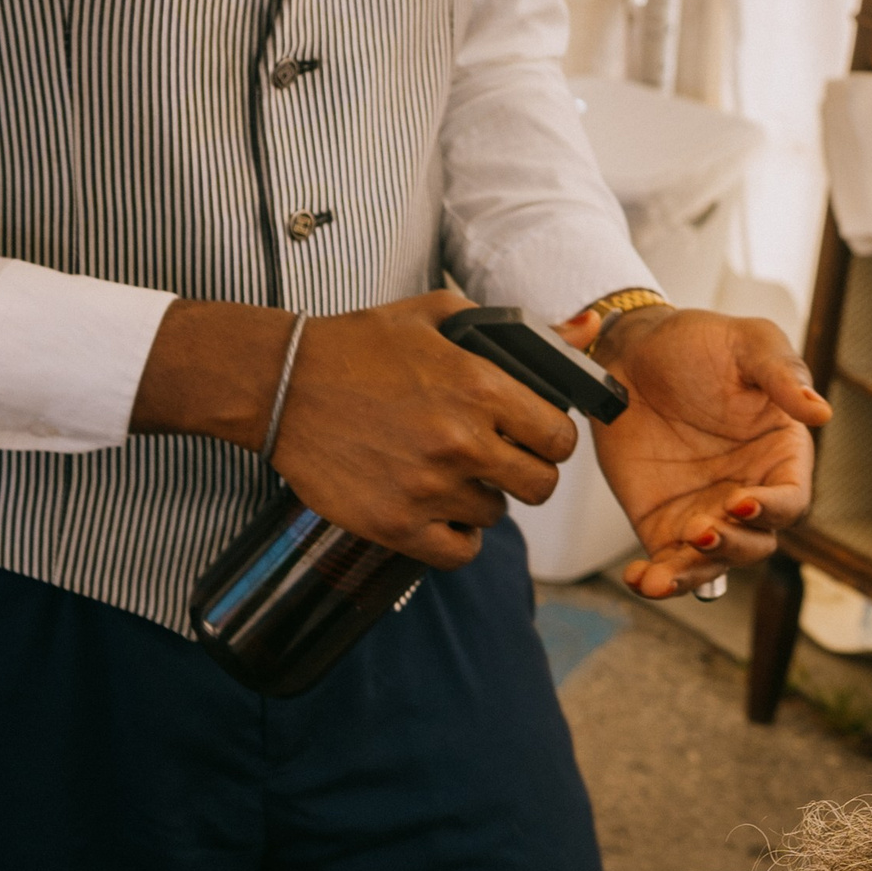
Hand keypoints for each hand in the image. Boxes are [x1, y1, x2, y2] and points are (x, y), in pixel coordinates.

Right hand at [278, 289, 579, 563]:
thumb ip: (520, 328)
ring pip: (496, 516)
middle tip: (500, 460)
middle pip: (540, 485)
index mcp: (479, 387)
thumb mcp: (439, 317)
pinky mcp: (395, 525)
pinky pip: (458, 553)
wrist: (280, 384)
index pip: (560, 436)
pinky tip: (441, 513)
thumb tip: (590, 327)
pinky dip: (456, 538)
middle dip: (526, 472)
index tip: (534, 435)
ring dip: (483, 500)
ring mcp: (428, 488)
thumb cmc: (358, 347)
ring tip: (454, 477)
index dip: (551, 437)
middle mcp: (461, 441)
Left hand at [565, 307, 826, 598]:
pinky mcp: (663, 523)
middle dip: (732, 544)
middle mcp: (748, 490)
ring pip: (713, 563)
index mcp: (779, 454)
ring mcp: (705, 511)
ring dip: (692, 572)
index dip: (772, 509)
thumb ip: (783, 376)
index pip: (792, 499)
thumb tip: (821, 412)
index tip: (741, 501)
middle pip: (756, 542)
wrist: (631, 350)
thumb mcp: (748, 343)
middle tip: (701, 528)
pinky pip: (666, 563)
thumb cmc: (699, 342)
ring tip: (660, 573)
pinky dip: (656, 580)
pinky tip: (639, 579)